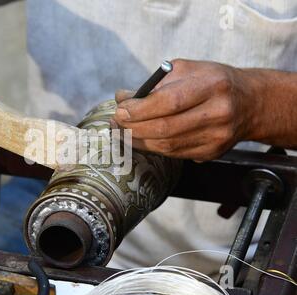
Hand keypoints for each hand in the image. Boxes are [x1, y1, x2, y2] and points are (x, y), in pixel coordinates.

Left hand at [112, 59, 262, 161]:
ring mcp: (217, 137)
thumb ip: (154, 83)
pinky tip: (141, 139)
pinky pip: (174, 153)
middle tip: (116, 122)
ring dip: (138, 140)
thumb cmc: (212, 81)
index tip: (120, 110)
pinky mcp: (211, 152)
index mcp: (213, 85)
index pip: (169, 101)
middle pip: (165, 128)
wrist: (249, 103)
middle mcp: (218, 112)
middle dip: (133, 128)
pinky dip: (152, 147)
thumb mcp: (187, 70)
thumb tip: (122, 98)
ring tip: (122, 131)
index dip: (140, 109)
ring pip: (167, 145)